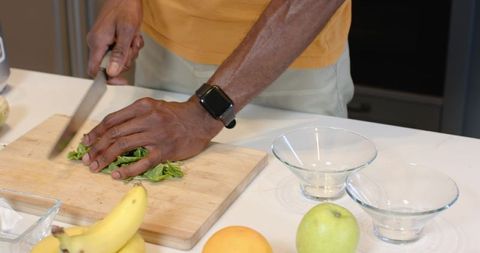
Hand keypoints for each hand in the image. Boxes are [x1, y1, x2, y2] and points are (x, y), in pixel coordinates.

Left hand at [81, 97, 222, 179]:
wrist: (200, 119)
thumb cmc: (177, 114)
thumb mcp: (154, 106)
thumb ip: (135, 115)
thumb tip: (112, 130)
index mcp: (142, 106)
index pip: (112, 120)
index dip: (96, 132)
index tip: (87, 141)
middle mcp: (147, 119)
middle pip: (114, 133)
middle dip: (96, 147)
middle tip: (87, 158)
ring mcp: (156, 135)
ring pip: (123, 146)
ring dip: (105, 158)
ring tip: (96, 167)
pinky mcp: (165, 150)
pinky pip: (142, 162)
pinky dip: (127, 170)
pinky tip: (116, 175)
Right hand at [87, 0, 143, 84]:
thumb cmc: (126, 8)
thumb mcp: (126, 33)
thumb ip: (120, 54)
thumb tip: (113, 72)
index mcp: (97, 43)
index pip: (94, 71)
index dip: (109, 78)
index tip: (122, 81)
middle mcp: (96, 43)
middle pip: (110, 66)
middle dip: (126, 60)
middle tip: (133, 46)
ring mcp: (102, 41)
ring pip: (117, 59)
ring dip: (130, 52)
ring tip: (134, 38)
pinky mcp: (108, 39)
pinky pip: (120, 51)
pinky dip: (129, 46)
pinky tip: (133, 37)